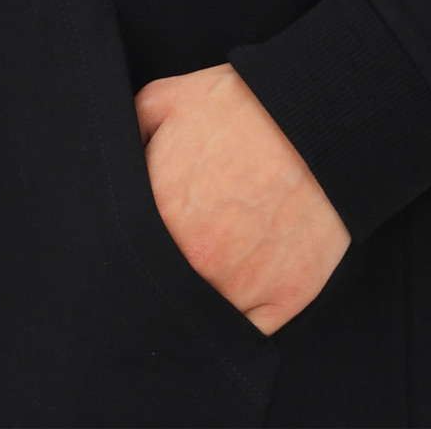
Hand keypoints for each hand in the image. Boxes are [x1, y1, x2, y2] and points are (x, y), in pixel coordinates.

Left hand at [133, 61, 350, 334]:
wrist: (321, 117)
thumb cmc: (245, 107)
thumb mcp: (167, 100)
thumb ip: (129, 136)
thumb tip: (110, 166)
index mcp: (160, 215)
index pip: (128, 253)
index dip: (136, 243)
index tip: (151, 229)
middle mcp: (198, 260)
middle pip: (164, 286)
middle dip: (169, 266)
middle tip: (190, 236)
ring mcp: (242, 286)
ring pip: (204, 311)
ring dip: (205, 291)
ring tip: (223, 252)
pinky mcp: (284, 300)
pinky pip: (248, 331)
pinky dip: (244, 314)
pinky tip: (247, 278)